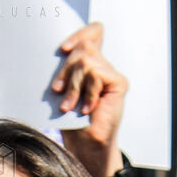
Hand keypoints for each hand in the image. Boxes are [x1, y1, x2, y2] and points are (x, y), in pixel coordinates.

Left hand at [53, 22, 126, 176]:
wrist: (84, 144)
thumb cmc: (69, 119)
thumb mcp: (62, 90)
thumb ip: (66, 70)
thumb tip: (62, 50)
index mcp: (90, 64)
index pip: (93, 32)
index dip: (79, 34)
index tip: (62, 49)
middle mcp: (103, 66)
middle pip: (84, 46)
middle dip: (65, 69)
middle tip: (57, 91)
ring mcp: (112, 74)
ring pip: (86, 61)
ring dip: (73, 85)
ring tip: (68, 105)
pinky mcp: (119, 83)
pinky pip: (97, 74)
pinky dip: (86, 92)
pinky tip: (85, 108)